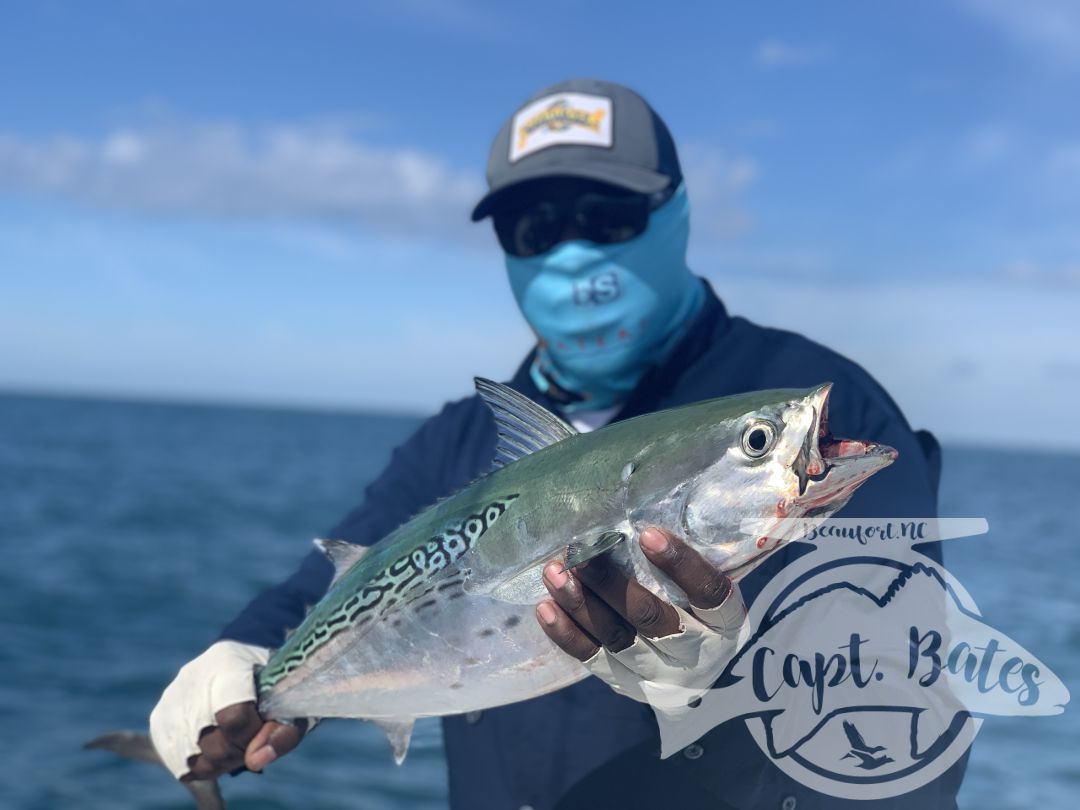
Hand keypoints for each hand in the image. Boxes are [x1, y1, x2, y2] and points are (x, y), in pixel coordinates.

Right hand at [149, 640, 306, 779]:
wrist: (246, 655)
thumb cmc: (273, 681)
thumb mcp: (291, 701)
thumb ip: (282, 732)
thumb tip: (255, 760)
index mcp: (228, 663)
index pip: (234, 716)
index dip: (253, 735)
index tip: (264, 729)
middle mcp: (192, 678)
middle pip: (210, 742)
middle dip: (236, 752)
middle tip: (250, 741)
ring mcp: (172, 698)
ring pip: (191, 756)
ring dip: (218, 762)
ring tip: (234, 745)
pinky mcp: (160, 716)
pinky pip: (177, 759)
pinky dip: (200, 763)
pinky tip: (217, 749)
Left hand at [535, 527, 746, 702]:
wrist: (699, 678)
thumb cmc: (700, 609)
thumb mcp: (710, 589)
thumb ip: (695, 553)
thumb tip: (652, 494)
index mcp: (726, 621)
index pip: (709, 592)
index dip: (681, 564)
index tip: (646, 534)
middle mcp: (696, 652)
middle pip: (651, 617)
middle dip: (610, 583)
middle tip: (579, 552)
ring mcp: (659, 673)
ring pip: (617, 638)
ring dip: (581, 604)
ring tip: (554, 573)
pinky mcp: (626, 684)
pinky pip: (593, 659)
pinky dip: (567, 634)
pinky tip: (546, 608)